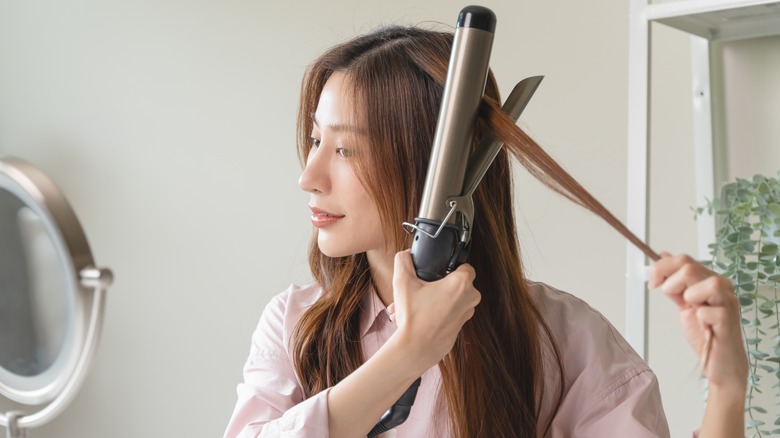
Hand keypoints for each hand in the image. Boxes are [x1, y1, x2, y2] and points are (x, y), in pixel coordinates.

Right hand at [389, 250, 480, 373]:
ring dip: (431, 301)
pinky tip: (415, 318)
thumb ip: (403, 260)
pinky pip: (448, 315)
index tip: (435, 270)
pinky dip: (434, 314)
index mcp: (462, 283)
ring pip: (449, 301)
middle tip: (415, 290)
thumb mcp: (403, 281)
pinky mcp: (459, 329)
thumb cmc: (413, 316)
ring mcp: (466, 315)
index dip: (449, 266)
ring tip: (408, 306)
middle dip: (434, 285)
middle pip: (455, 284)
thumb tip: (405, 255)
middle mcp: (470, 299)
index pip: (464, 265)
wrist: (414, 350)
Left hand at [648, 253, 746, 389]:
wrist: (720, 364)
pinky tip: (702, 324)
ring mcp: (727, 304)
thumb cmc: (705, 334)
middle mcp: (722, 289)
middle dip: (669, 280)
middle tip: (667, 295)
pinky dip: (699, 317)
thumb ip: (675, 282)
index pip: (685, 260)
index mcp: (709, 281)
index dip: (663, 267)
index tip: (652, 282)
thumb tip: (663, 256)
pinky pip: (710, 311)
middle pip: (690, 267)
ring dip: (689, 295)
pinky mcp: (728, 322)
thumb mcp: (684, 304)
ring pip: (710, 283)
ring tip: (690, 309)